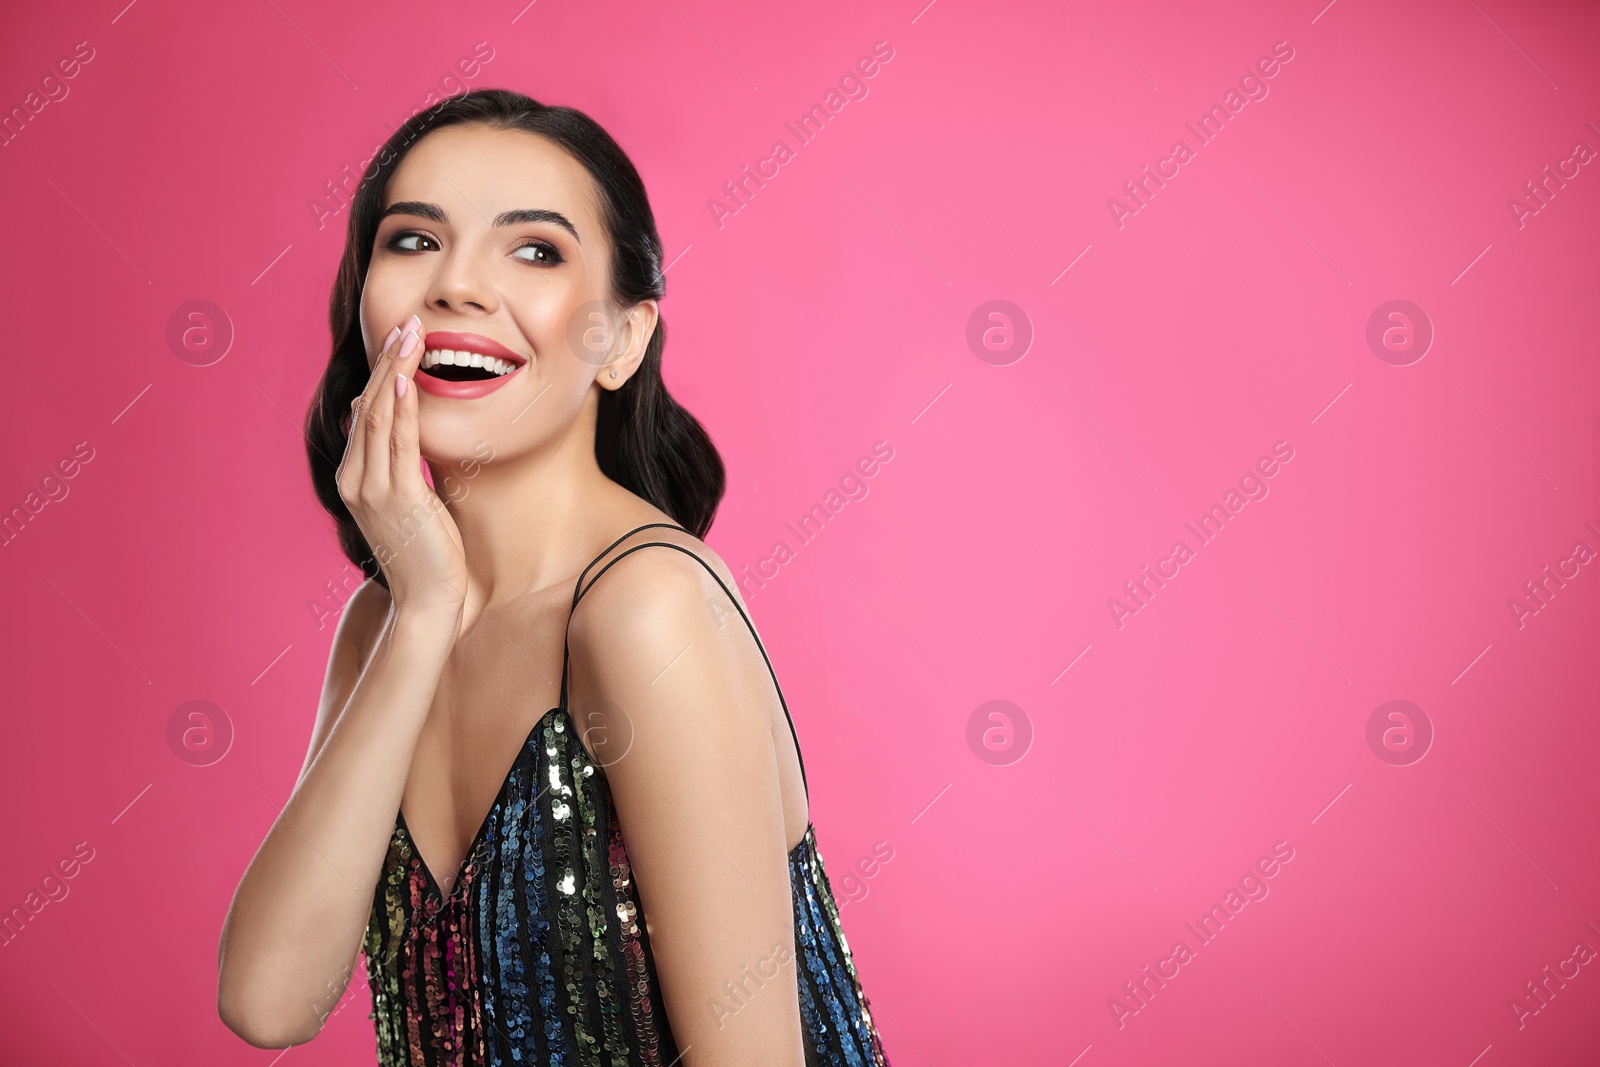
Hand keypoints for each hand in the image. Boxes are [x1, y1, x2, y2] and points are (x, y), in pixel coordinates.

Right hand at [336, 315, 468, 621]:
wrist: (430, 603)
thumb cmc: (428, 554)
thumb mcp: (412, 501)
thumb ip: (403, 465)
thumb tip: (399, 429)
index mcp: (357, 478)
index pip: (368, 413)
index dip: (383, 372)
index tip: (401, 338)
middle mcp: (357, 480)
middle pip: (371, 407)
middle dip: (389, 362)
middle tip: (407, 323)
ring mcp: (374, 491)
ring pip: (382, 419)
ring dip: (396, 373)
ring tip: (410, 336)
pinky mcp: (398, 501)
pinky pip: (399, 446)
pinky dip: (403, 411)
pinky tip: (408, 382)